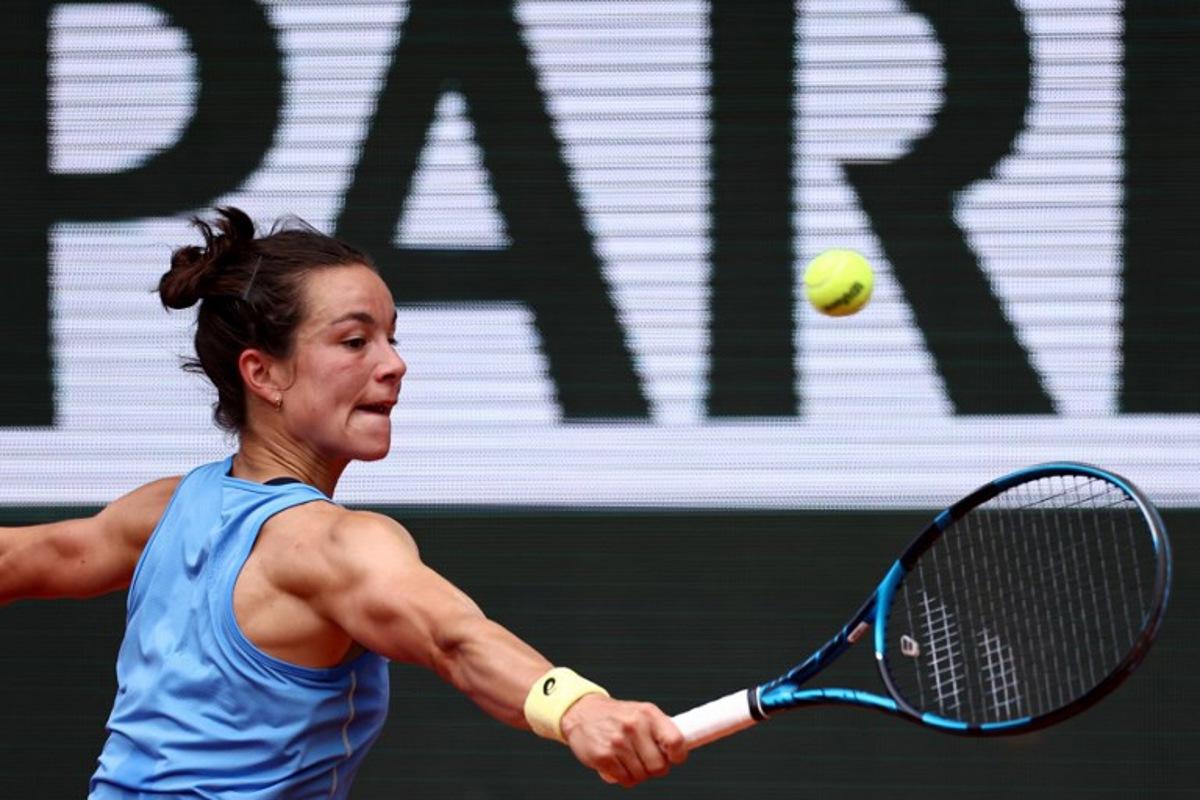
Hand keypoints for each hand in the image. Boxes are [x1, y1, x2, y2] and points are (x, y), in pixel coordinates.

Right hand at [559, 694, 687, 786]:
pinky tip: (617, 764)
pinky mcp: (603, 756)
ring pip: (641, 776)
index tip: (673, 758)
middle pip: (659, 766)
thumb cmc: (616, 716)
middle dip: (654, 768)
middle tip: (645, 760)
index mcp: (648, 714)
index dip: (678, 755)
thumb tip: (679, 751)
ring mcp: (617, 742)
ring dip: (637, 773)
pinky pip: (625, 780)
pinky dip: (623, 777)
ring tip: (628, 759)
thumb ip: (660, 730)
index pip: (676, 741)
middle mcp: (634, 726)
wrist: (581, 712)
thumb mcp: (641, 712)